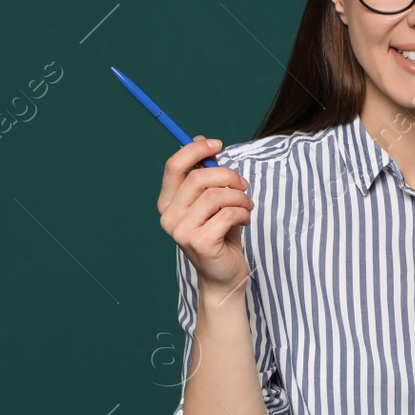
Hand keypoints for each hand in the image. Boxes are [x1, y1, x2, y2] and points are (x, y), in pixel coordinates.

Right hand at [157, 135, 252, 292]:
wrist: (224, 275)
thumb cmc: (220, 234)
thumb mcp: (212, 200)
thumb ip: (205, 173)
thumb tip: (200, 139)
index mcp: (167, 203)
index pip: (174, 166)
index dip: (195, 150)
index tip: (217, 144)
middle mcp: (169, 216)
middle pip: (198, 178)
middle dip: (228, 175)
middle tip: (243, 185)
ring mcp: (181, 231)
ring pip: (216, 195)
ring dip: (239, 197)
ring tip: (247, 206)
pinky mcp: (199, 242)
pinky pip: (227, 214)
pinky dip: (243, 213)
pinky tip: (245, 220)